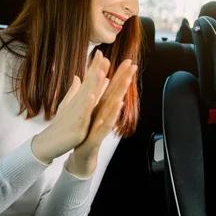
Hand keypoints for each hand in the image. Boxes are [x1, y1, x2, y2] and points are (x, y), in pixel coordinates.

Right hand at [31, 51, 110, 163]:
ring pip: (86, 96)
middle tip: (101, 53)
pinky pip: (83, 114)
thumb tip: (77, 77)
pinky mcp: (78, 124)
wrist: (51, 142)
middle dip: (96, 69)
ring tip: (99, 71)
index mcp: (80, 98)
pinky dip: (87, 105)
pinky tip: (90, 96)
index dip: (94, 66)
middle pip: (88, 83)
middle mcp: (78, 102)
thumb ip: (75, 90)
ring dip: (93, 84)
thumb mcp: (69, 105)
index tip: (99, 52)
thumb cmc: (62, 123)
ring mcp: (78, 112)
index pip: (88, 79)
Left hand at [66, 59, 137, 177]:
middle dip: (124, 78)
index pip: (111, 88)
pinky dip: (112, 114)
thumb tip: (101, 81)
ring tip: (127, 80)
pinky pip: (107, 123)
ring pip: (114, 106)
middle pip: (116, 93)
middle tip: (133, 65)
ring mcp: (103, 124)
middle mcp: (105, 114)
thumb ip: (96, 97)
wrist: (81, 154)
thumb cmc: (87, 134)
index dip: (119, 74)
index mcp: (101, 107)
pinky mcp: (99, 134)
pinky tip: (118, 104)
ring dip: (121, 93)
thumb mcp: (90, 113)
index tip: (127, 60)